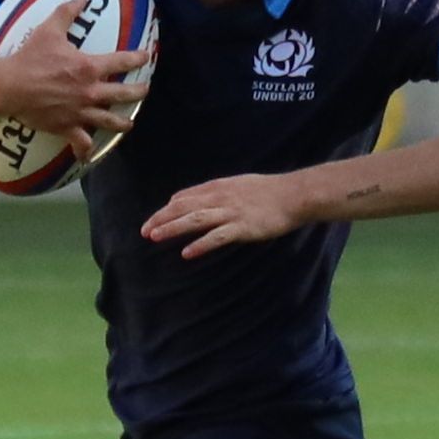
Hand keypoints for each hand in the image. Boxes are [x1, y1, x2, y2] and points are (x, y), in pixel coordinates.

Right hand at [0, 32, 153, 156]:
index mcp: (89, 67)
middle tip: (144, 90)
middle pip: (124, 94)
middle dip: (138, 92)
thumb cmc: (30, 57)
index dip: (138, 58)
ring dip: (122, 122)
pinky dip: (85, 150)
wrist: (10, 86)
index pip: (122, 61)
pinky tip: (88, 154)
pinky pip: (81, 142)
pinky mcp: (67, 127)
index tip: (146, 56)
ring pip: (110, 121)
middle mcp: (90, 91)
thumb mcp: (50, 29)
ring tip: (129, 123)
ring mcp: (81, 112)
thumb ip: (68, 12)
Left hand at [144, 174, 313, 255]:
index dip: (167, 209)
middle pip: (184, 207)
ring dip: (173, 228)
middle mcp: (220, 197)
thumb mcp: (238, 184)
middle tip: (144, 231)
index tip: (154, 220)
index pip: (185, 197)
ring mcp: (231, 212)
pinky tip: (187, 253)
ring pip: (195, 219)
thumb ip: (216, 191)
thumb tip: (196, 198)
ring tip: (155, 237)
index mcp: (219, 187)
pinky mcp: (243, 227)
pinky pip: (217, 237)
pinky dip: (200, 244)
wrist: (295, 195)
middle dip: (161, 218)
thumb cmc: (269, 191)